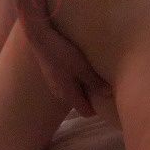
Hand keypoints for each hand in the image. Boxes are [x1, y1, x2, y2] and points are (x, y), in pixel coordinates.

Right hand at [20, 0, 103, 117]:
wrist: (40, 38)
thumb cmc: (63, 53)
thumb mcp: (83, 67)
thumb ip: (95, 82)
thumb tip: (109, 94)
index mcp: (69, 95)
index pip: (86, 112)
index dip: (97, 108)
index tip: (106, 98)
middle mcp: (60, 94)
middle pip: (79, 103)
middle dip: (91, 98)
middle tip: (102, 86)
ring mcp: (53, 85)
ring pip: (72, 93)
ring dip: (82, 88)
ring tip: (91, 76)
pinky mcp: (50, 75)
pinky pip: (66, 84)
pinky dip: (74, 81)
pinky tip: (77, 68)